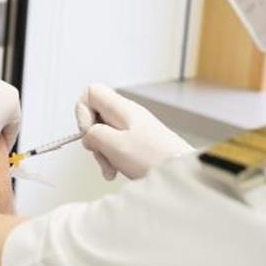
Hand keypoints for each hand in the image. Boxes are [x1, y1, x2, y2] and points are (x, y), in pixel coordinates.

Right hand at [75, 83, 193, 179]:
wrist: (182, 174)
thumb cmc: (155, 159)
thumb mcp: (115, 145)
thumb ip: (94, 135)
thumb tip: (88, 135)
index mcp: (122, 109)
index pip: (92, 92)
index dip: (82, 112)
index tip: (87, 132)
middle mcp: (128, 115)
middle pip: (96, 116)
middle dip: (93, 139)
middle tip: (101, 154)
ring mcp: (134, 128)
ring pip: (105, 134)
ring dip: (103, 153)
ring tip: (112, 169)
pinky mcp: (139, 142)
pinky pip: (117, 146)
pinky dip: (112, 158)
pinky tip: (118, 171)